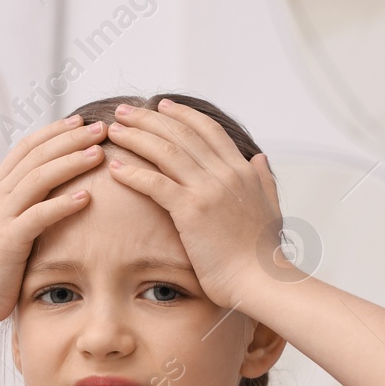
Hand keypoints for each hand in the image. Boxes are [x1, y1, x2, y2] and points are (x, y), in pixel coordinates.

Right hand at [0, 115, 105, 325]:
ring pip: (39, 178)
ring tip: (98, 153)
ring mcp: (0, 216)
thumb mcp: (6, 224)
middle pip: (37, 155)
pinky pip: (38, 216)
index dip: (55, 131)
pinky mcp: (8, 240)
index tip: (81, 121)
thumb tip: (56, 191)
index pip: (27, 147)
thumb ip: (25, 204)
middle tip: (100, 128)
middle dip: (70, 138)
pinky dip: (62, 205)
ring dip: (71, 162)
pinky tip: (86, 197)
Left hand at [101, 99, 287, 305]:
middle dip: (149, 119)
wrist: (260, 279)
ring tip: (113, 130)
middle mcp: (225, 173)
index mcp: (242, 171)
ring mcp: (208, 190)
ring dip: (135, 137)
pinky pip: (155, 184)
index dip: (182, 115)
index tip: (162, 105)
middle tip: (125, 109)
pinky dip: (133, 173)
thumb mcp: (270, 208)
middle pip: (181, 134)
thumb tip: (259, 157)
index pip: (208, 130)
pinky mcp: (191, 211)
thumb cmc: (263, 254)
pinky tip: (115, 168)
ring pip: (165, 152)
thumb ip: (263, 180)